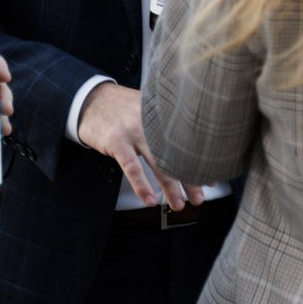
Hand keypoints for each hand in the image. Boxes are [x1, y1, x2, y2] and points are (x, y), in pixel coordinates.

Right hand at [77, 82, 204, 210]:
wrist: (91, 99)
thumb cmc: (122, 107)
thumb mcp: (147, 108)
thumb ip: (164, 123)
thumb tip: (187, 144)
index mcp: (162, 115)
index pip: (187, 141)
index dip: (200, 162)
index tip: (211, 179)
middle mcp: (152, 122)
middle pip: (176, 154)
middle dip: (190, 179)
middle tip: (199, 198)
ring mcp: (134, 131)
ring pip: (157, 163)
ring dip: (170, 187)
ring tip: (178, 204)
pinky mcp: (116, 141)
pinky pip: (131, 167)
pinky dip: (141, 185)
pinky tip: (149, 199)